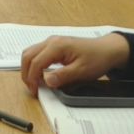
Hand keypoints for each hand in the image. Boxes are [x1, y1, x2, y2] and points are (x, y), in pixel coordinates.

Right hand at [19, 32, 133, 95]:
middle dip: (26, 73)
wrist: (107, 50)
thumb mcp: (81, 71)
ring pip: (31, 53)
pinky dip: (35, 64)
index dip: (32, 78)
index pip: (35, 62)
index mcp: (57, 46)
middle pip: (28, 55)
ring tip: (35, 83)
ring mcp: (52, 41)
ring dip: (29, 68)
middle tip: (32, 89)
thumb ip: (63, 76)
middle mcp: (51, 41)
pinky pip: (38, 53)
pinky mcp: (55, 45)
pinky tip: (41, 75)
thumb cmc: (96, 59)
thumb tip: (46, 81)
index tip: (35, 92)